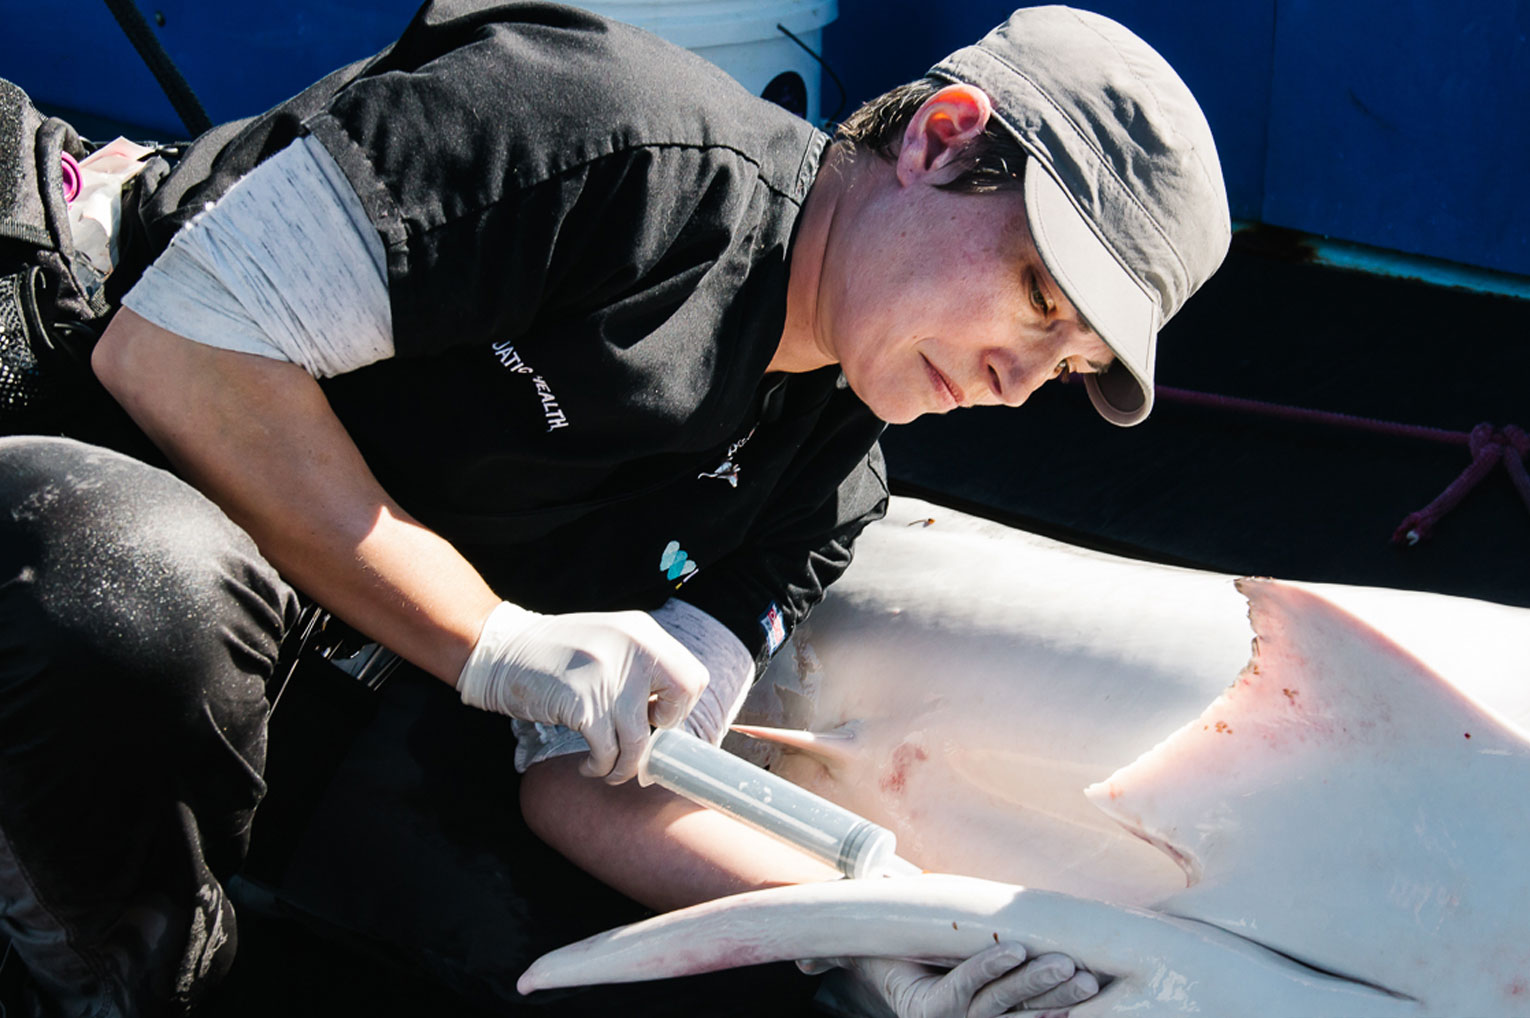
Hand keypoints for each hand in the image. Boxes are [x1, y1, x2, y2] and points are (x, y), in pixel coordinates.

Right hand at [458, 602, 708, 782]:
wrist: (502, 651)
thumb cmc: (556, 655)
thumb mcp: (609, 642)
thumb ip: (641, 667)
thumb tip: (671, 716)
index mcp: (643, 632)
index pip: (694, 675)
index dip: (680, 705)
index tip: (655, 715)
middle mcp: (634, 647)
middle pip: (685, 696)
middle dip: (667, 728)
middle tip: (640, 737)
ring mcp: (609, 674)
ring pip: (641, 738)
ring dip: (627, 765)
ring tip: (611, 768)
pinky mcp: (582, 703)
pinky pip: (608, 752)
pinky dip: (601, 767)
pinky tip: (590, 765)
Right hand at [804, 942, 1099, 1017]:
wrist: (902, 984)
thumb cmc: (887, 960)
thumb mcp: (862, 956)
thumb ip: (834, 956)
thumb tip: (801, 962)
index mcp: (927, 1010)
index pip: (961, 991)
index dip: (987, 969)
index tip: (1015, 946)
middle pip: (999, 1006)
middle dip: (1036, 984)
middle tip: (1068, 965)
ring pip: (1020, 1014)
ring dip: (1055, 996)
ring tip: (1085, 978)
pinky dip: (1055, 1013)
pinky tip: (1081, 1002)